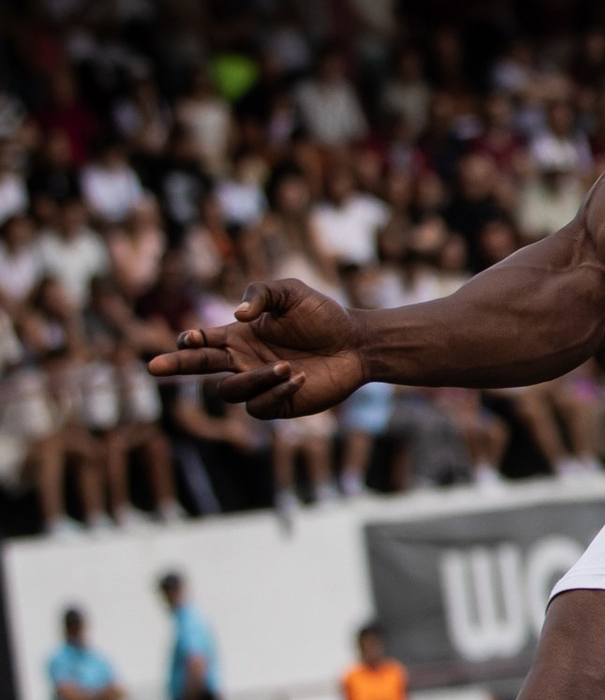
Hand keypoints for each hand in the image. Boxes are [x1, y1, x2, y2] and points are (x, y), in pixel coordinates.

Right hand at [151, 279, 366, 417]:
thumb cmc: (323, 315)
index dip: (190, 341)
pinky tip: (298, 377)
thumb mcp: (291, 292)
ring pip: (230, 392)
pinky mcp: (276, 405)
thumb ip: (261, 293)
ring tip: (287, 365)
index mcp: (240, 335)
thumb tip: (237, 315)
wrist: (356, 343)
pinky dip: (274, 393)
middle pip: (200, 367)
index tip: (187, 339)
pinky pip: (257, 407)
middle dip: (176, 365)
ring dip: (254, 379)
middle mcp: (243, 361)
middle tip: (153, 367)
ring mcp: (258, 384)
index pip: (204, 340)